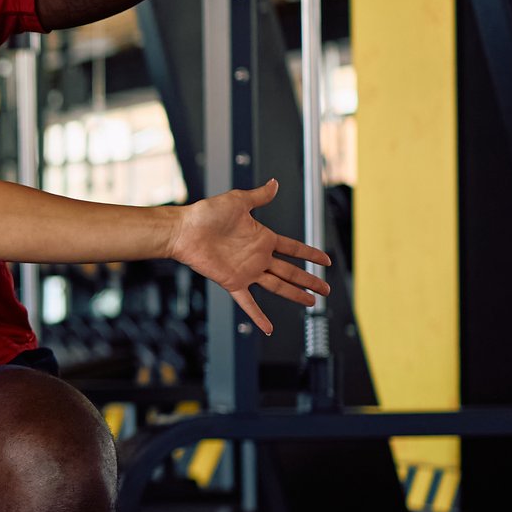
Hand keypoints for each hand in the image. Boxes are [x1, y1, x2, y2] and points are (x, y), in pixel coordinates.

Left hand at [168, 180, 332, 334]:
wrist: (185, 230)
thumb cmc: (206, 213)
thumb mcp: (238, 201)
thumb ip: (259, 196)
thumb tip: (274, 183)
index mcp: (262, 238)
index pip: (293, 248)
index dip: (310, 254)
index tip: (326, 261)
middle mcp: (258, 256)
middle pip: (291, 271)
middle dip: (309, 280)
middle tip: (326, 289)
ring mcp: (247, 271)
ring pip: (278, 286)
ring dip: (295, 295)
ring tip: (311, 303)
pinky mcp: (233, 282)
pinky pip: (248, 303)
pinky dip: (258, 316)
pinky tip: (268, 328)